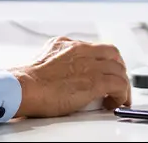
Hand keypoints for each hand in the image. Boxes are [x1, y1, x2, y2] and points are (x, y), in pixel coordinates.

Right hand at [9, 37, 130, 117]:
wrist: (25, 87)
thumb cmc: (29, 80)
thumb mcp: (44, 58)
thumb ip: (58, 59)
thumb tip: (62, 70)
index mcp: (68, 44)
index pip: (96, 48)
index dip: (104, 61)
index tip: (103, 71)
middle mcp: (82, 50)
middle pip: (113, 54)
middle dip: (118, 69)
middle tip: (116, 83)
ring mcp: (90, 65)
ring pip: (119, 70)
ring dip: (122, 84)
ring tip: (118, 97)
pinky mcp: (95, 81)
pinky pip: (119, 85)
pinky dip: (122, 95)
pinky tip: (115, 103)